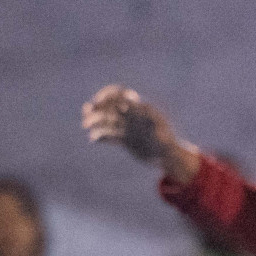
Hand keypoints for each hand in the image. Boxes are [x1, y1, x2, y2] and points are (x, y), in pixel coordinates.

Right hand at [82, 84, 200, 183]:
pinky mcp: (125, 139)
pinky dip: (100, 136)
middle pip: (111, 106)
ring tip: (85, 125)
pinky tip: (93, 139)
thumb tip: (152, 125)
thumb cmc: (170, 148)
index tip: (97, 101)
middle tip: (86, 111)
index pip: (121, 95)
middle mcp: (133, 117)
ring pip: (107, 120)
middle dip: (98, 107)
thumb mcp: (165, 140)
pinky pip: (110, 135)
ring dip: (95, 120)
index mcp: (140, 110)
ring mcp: (128, 128)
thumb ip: (157, 133)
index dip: (108, 95)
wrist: (169, 160)